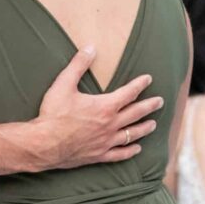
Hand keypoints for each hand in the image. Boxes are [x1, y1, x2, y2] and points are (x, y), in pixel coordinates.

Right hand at [34, 48, 163, 169]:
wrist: (44, 144)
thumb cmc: (54, 114)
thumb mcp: (63, 84)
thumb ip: (78, 65)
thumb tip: (90, 48)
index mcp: (104, 106)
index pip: (128, 93)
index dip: (139, 85)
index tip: (148, 79)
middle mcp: (110, 124)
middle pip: (136, 113)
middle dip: (149, 106)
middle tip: (160, 102)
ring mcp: (106, 141)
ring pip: (132, 134)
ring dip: (144, 128)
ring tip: (153, 124)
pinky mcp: (99, 155)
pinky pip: (120, 154)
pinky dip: (130, 151)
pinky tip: (137, 149)